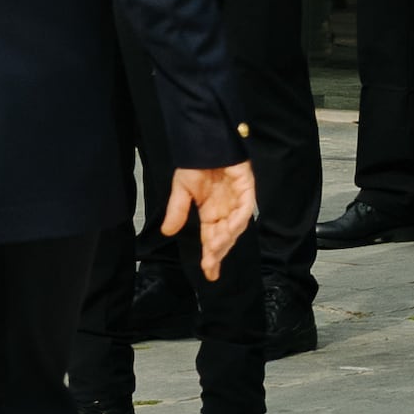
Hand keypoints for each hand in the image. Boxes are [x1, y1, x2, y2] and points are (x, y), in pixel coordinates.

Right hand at [162, 160, 255, 279]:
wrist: (204, 139)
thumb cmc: (195, 163)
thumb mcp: (181, 189)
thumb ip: (177, 210)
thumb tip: (167, 232)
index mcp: (211, 212)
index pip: (211, 239)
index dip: (211, 257)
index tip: (209, 274)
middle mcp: (226, 209)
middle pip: (225, 237)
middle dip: (218, 252)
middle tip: (211, 265)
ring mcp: (237, 199)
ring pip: (236, 225)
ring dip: (226, 238)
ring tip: (215, 249)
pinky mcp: (246, 186)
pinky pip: (245, 206)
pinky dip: (238, 219)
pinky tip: (229, 229)